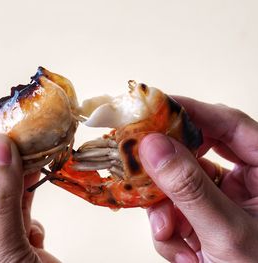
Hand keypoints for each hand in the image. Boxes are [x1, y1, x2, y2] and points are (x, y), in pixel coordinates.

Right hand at [139, 97, 257, 262]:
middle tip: (142, 165)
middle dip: (167, 170)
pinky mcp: (203, 215)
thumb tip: (153, 146)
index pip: (229, 125)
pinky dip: (169, 229)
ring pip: (177, 183)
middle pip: (196, 151)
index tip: (154, 108)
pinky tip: (182, 250)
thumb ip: (189, 188)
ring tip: (168, 232)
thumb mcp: (226, 232)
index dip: (191, 111)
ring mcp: (222, 197)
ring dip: (164, 209)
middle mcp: (246, 179)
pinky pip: (174, 208)